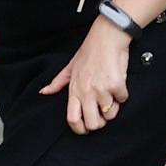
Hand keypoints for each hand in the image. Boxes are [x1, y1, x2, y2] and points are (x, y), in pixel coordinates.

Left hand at [43, 18, 134, 136]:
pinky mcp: (116, 85)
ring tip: (110, 94)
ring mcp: (102, 89)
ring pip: (110, 114)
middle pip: (93, 123)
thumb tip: (44, 92)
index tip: (85, 129)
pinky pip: (122, 100)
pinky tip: (118, 84)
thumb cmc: (90, 50)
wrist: (107, 36)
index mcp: (74, 89)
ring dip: (113, 107)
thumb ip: (58, 82)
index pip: (72, 119)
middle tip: (102, 114)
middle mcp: (86, 92)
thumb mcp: (70, 66)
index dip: (80, 129)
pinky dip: (122, 95)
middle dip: (99, 123)